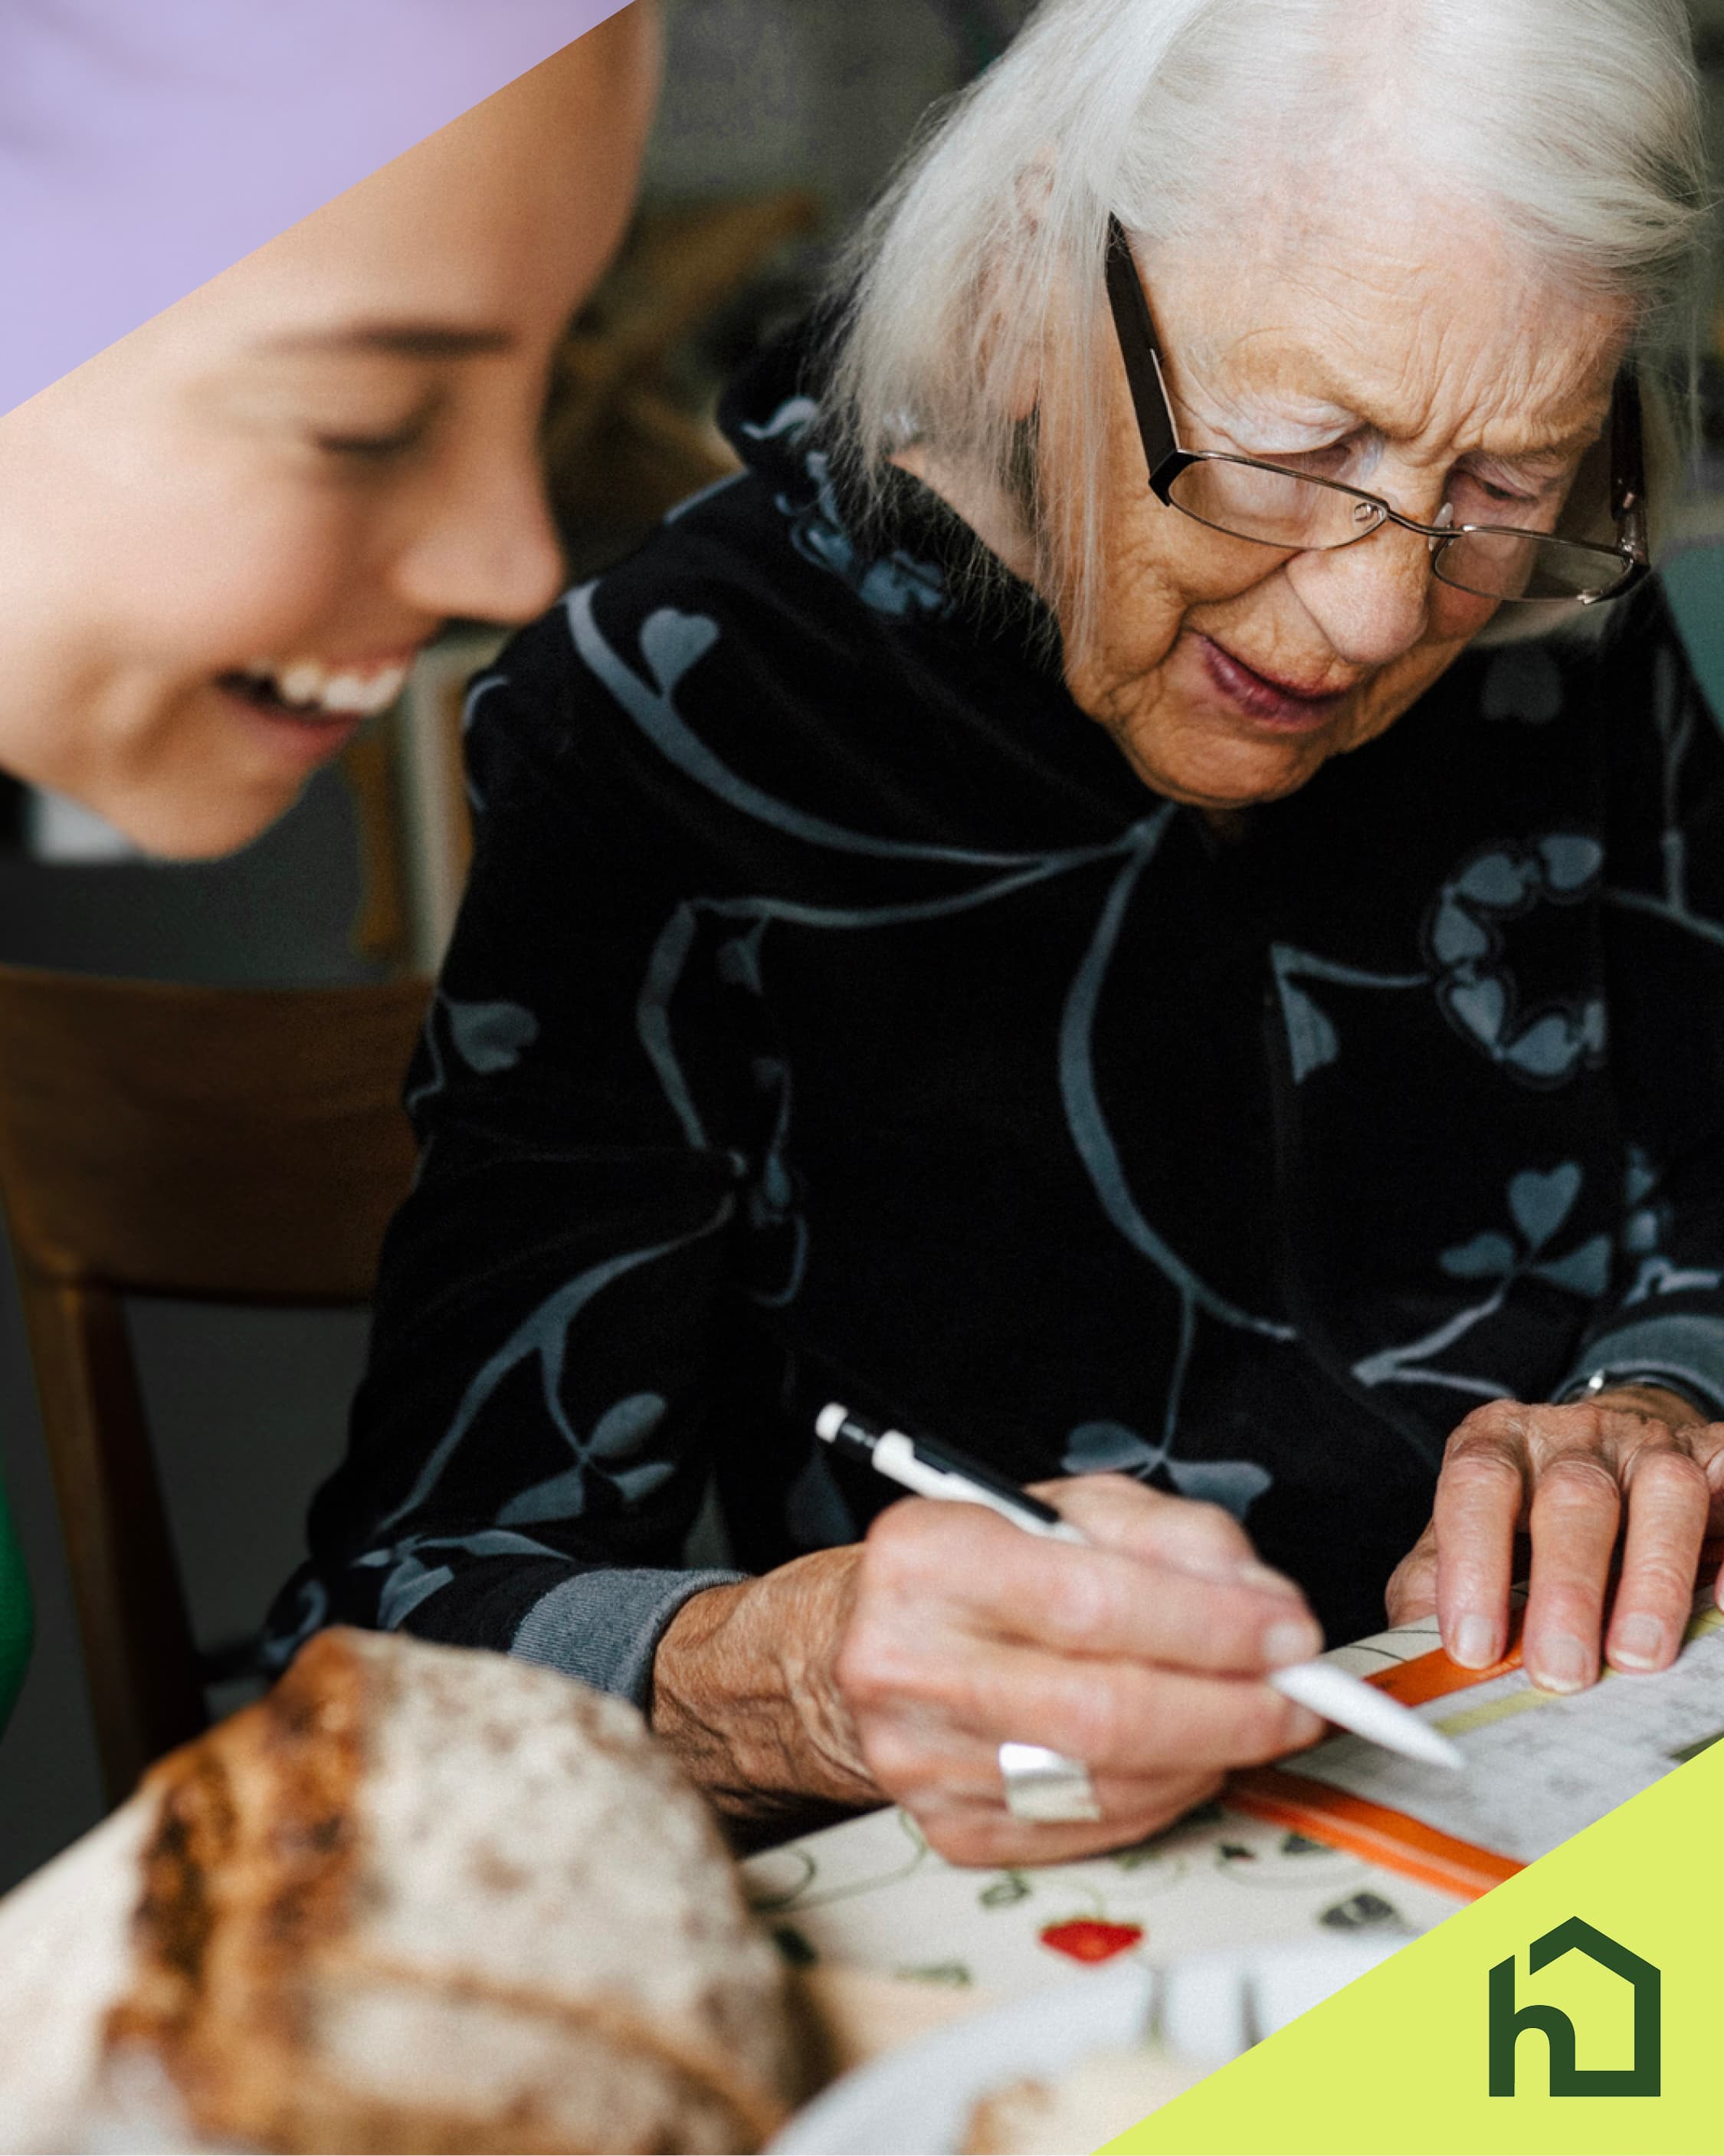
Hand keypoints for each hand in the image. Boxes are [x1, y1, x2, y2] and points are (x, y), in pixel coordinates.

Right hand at [652, 1478, 1324, 1865]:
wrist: (841, 1649)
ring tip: (1251, 1719)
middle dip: (1230, 1707)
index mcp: (930, 1555)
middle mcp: (909, 1660)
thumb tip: (1261, 1598)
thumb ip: (1167, 1534)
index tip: (1287, 1630)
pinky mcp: (947, 1828)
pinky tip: (1185, 1758)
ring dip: (1210, 1755)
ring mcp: (921, 1759)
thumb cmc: (963, 1570)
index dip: (1210, 1622)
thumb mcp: (1056, 1506)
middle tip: (1298, 1694)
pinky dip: (1162, 1797)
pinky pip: (1088, 1829)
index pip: (1093, 1599)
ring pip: (1106, 1780)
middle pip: (1105, 1708)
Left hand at [1386, 1389, 1723, 1692]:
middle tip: (1561, 1673)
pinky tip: (1723, 1603)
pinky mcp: (1714, 1456)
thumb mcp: (1463, 1532)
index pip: (1477, 1484)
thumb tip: (1416, 1655)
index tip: (1473, 1646)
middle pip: (1573, 1496)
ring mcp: (1652, 1444)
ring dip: (1655, 1578)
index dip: (1472, 1564)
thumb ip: (1434, 1584)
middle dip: (1568, 1589)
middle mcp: (1576, 1435)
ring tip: (1639, 1657)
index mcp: (1498, 1442)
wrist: (1605, 1441)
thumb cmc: (1523, 1508)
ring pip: (1664, 1491)